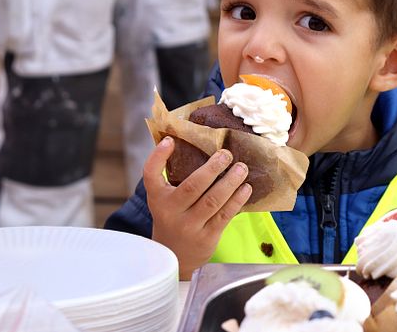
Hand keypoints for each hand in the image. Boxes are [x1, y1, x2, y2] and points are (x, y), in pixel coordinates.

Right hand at [143, 136, 252, 279]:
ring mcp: (189, 226)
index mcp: (158, 198)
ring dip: (230, 182)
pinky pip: (225, 215)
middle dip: (212, 168)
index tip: (170, 141)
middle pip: (192, 186)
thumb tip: (195, 144)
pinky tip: (246, 188)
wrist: (174, 256)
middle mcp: (171, 212)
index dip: (158, 157)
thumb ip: (173, 177)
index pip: (150, 175)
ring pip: (213, 200)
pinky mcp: (207, 237)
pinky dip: (237, 200)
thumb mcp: (164, 199)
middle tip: (226, 154)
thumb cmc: (173, 218)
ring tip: (242, 168)